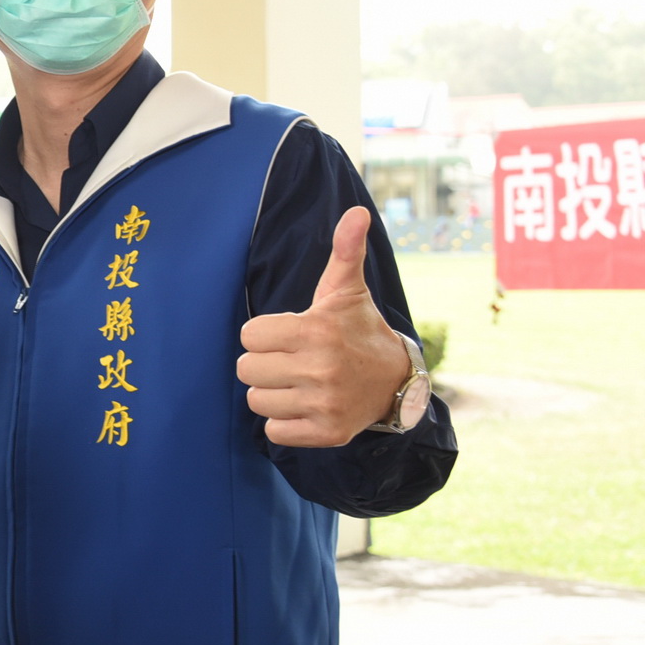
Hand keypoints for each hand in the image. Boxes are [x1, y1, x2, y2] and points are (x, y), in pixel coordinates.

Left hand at [237, 206, 413, 446]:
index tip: (287, 335)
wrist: (397, 382)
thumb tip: (356, 212)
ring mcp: (323, 402)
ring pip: (257, 401)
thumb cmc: (359, 330)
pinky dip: (283, 422)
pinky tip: (304, 406)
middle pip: (247, 369)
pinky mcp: (326, 432)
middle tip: (290, 360)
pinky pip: (274, 431)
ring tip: (297, 383)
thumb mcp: (348, 290)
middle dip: (263, 363)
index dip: (263, 335)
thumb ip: (345, 251)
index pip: (248, 335)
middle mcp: (319, 368)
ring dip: (271, 394)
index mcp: (316, 330)